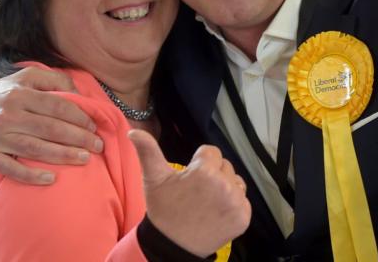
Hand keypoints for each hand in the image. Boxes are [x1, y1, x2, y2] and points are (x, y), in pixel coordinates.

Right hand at [0, 68, 101, 184]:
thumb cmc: (5, 91)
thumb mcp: (27, 76)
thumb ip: (55, 80)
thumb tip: (79, 93)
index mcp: (19, 94)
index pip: (56, 107)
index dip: (78, 117)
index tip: (94, 126)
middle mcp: (7, 115)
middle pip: (49, 129)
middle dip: (78, 138)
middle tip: (98, 146)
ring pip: (34, 149)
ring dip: (62, 155)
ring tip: (85, 159)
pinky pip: (9, 168)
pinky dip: (30, 175)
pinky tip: (51, 179)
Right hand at [130, 130, 250, 256]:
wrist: (171, 246)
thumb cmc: (163, 210)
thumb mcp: (154, 179)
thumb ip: (148, 151)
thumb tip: (134, 132)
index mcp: (205, 171)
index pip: (211, 152)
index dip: (199, 164)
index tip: (189, 179)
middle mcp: (225, 184)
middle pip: (225, 166)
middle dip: (213, 175)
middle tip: (197, 193)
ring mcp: (236, 202)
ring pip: (236, 182)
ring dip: (226, 188)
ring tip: (207, 203)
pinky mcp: (243, 217)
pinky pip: (243, 201)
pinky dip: (233, 206)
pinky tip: (217, 214)